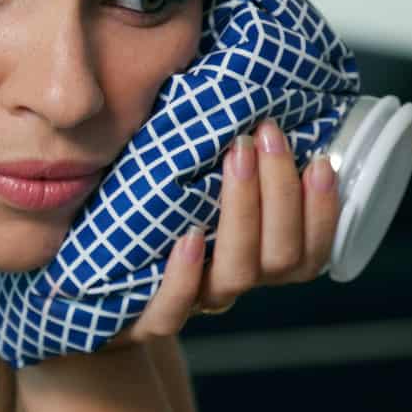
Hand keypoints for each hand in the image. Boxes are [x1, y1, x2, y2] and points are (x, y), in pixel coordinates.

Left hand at [105, 119, 339, 347]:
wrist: (87, 293)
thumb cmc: (147, 220)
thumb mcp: (188, 186)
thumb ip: (224, 155)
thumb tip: (246, 89)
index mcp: (255, 260)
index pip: (310, 250)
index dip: (324, 211)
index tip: (322, 158)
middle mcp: (231, 284)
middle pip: (280, 256)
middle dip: (283, 192)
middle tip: (267, 134)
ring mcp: (192, 305)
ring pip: (236, 275)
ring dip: (243, 211)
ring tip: (235, 157)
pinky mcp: (145, 322)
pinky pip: (171, 311)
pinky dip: (184, 275)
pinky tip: (189, 236)